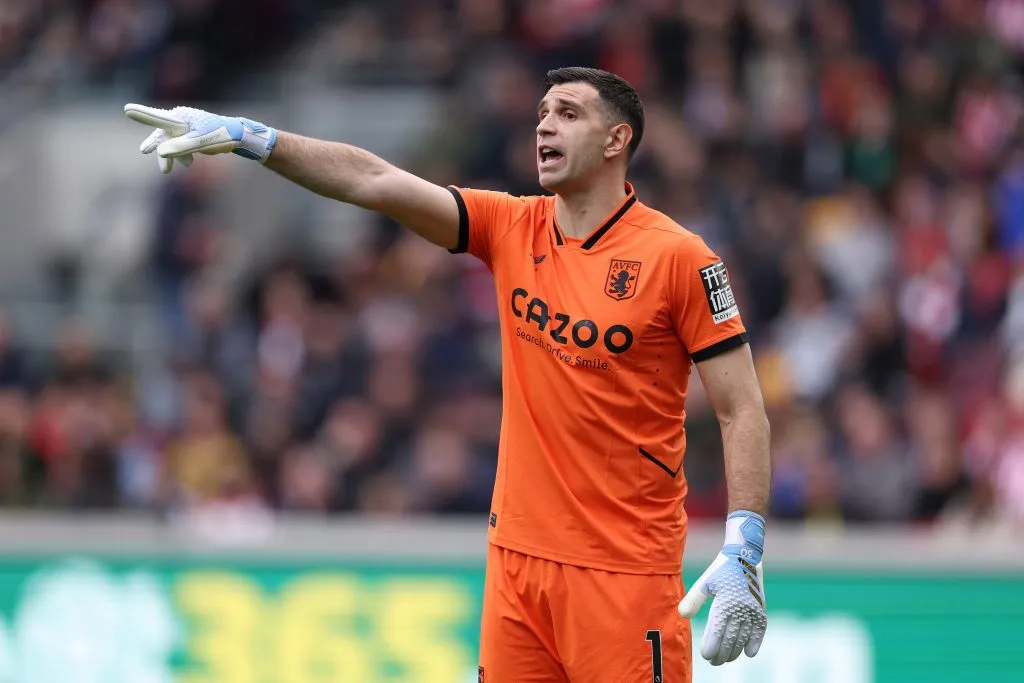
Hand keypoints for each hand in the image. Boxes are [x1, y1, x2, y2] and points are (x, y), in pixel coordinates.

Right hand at [124, 104, 276, 173]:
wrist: (239, 136)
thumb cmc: (221, 135)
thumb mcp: (201, 143)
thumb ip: (181, 147)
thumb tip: (160, 151)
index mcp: (181, 118)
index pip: (157, 117)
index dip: (142, 115)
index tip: (127, 109)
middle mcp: (181, 120)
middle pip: (161, 133)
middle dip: (155, 144)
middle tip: (144, 150)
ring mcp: (186, 127)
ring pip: (171, 142)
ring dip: (169, 156)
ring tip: (166, 172)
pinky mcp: (192, 135)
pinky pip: (180, 145)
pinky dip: (181, 155)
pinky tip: (189, 163)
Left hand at [678, 510, 766, 665]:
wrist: (744, 556)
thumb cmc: (720, 569)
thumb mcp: (704, 582)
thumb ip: (693, 600)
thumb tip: (682, 616)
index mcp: (724, 604)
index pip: (716, 633)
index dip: (711, 647)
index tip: (705, 655)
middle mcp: (740, 610)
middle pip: (730, 640)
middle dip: (721, 654)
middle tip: (714, 662)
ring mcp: (752, 610)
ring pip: (743, 638)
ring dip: (735, 651)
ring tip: (726, 659)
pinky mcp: (761, 609)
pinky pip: (759, 630)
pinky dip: (755, 642)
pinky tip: (749, 653)